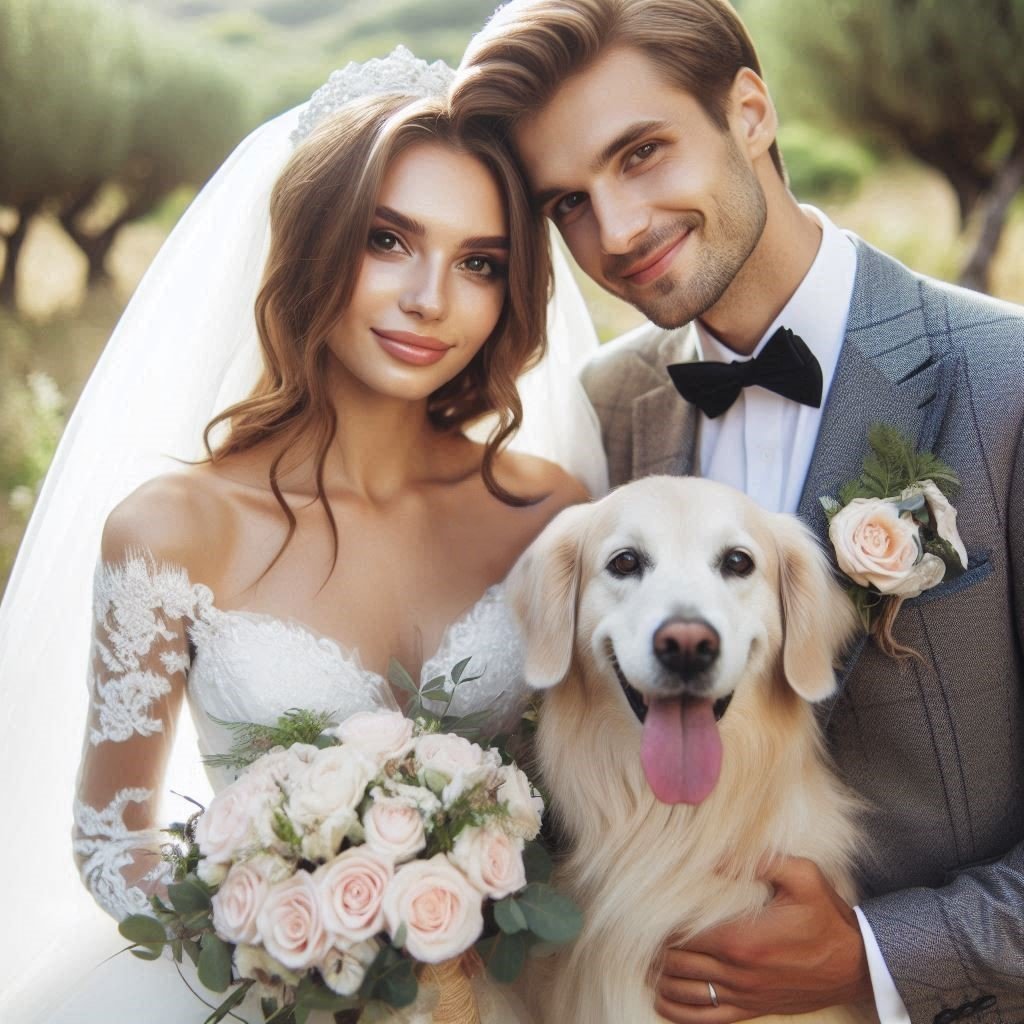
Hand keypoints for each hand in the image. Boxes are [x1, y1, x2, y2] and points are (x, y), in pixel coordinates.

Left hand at [654, 857, 872, 1022]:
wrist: (857, 964)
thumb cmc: (827, 916)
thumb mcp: (803, 876)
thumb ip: (762, 861)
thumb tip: (717, 855)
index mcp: (743, 939)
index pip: (684, 934)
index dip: (660, 924)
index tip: (645, 909)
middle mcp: (737, 972)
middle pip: (677, 963)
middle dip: (654, 950)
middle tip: (638, 932)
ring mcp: (743, 995)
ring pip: (684, 992)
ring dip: (659, 977)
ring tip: (643, 960)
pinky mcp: (751, 1010)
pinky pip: (706, 1019)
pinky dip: (677, 1010)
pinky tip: (661, 998)